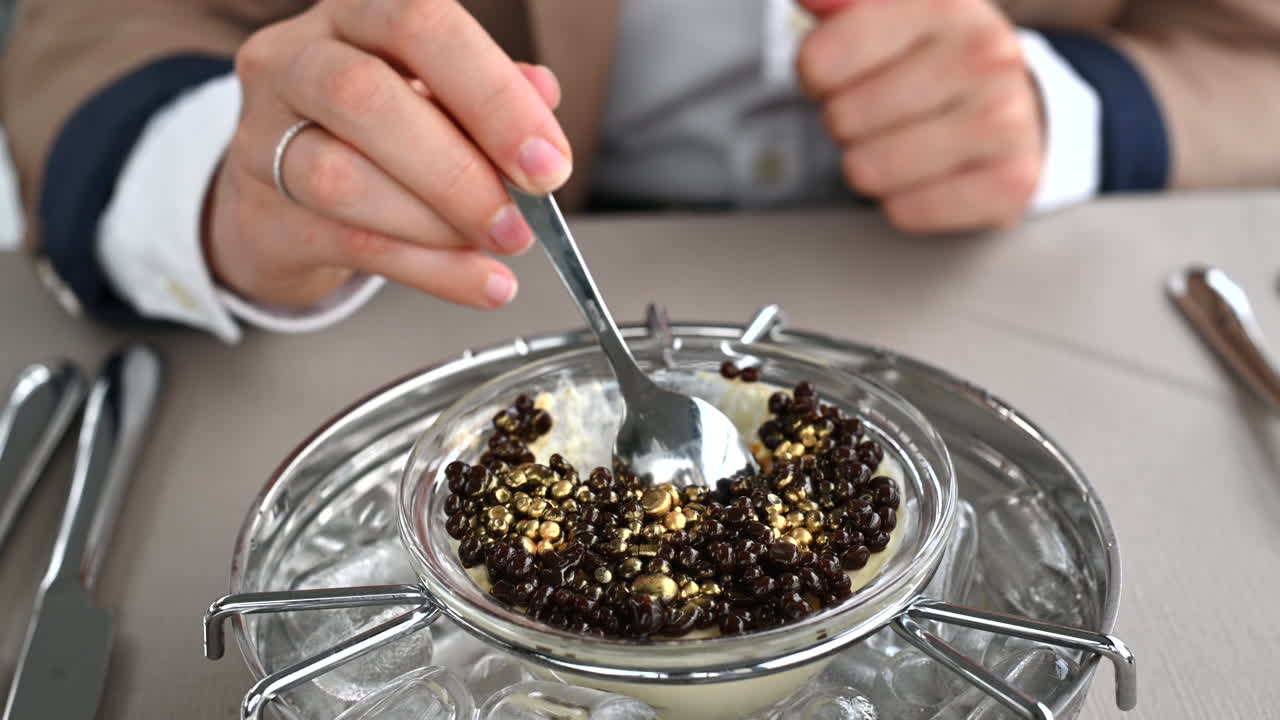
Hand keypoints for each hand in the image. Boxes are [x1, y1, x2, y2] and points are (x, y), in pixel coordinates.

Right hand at [204, 0, 570, 308]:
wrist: (284, 197)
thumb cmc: (374, 132)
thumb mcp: (435, 95)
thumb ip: (489, 92)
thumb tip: (543, 95)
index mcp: (355, 13)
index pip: (421, 26)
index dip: (493, 95)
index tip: (548, 161)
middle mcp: (295, 59)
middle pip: (364, 96)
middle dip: (460, 169)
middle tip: (522, 219)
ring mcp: (264, 136)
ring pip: (343, 178)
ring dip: (439, 223)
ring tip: (497, 244)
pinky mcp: (263, 214)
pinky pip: (351, 244)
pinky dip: (431, 270)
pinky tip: (480, 282)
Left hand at [797, 0, 1043, 232]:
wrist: (1018, 111)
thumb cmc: (936, 63)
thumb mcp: (891, 16)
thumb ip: (843, 3)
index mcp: (943, 5)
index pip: (819, 61)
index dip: (814, 78)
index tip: (841, 76)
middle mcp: (983, 54)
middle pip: (841, 119)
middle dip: (847, 126)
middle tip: (884, 115)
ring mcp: (1005, 119)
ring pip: (868, 170)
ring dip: (872, 167)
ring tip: (907, 144)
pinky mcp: (1012, 182)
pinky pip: (905, 211)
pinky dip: (905, 203)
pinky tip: (932, 176)